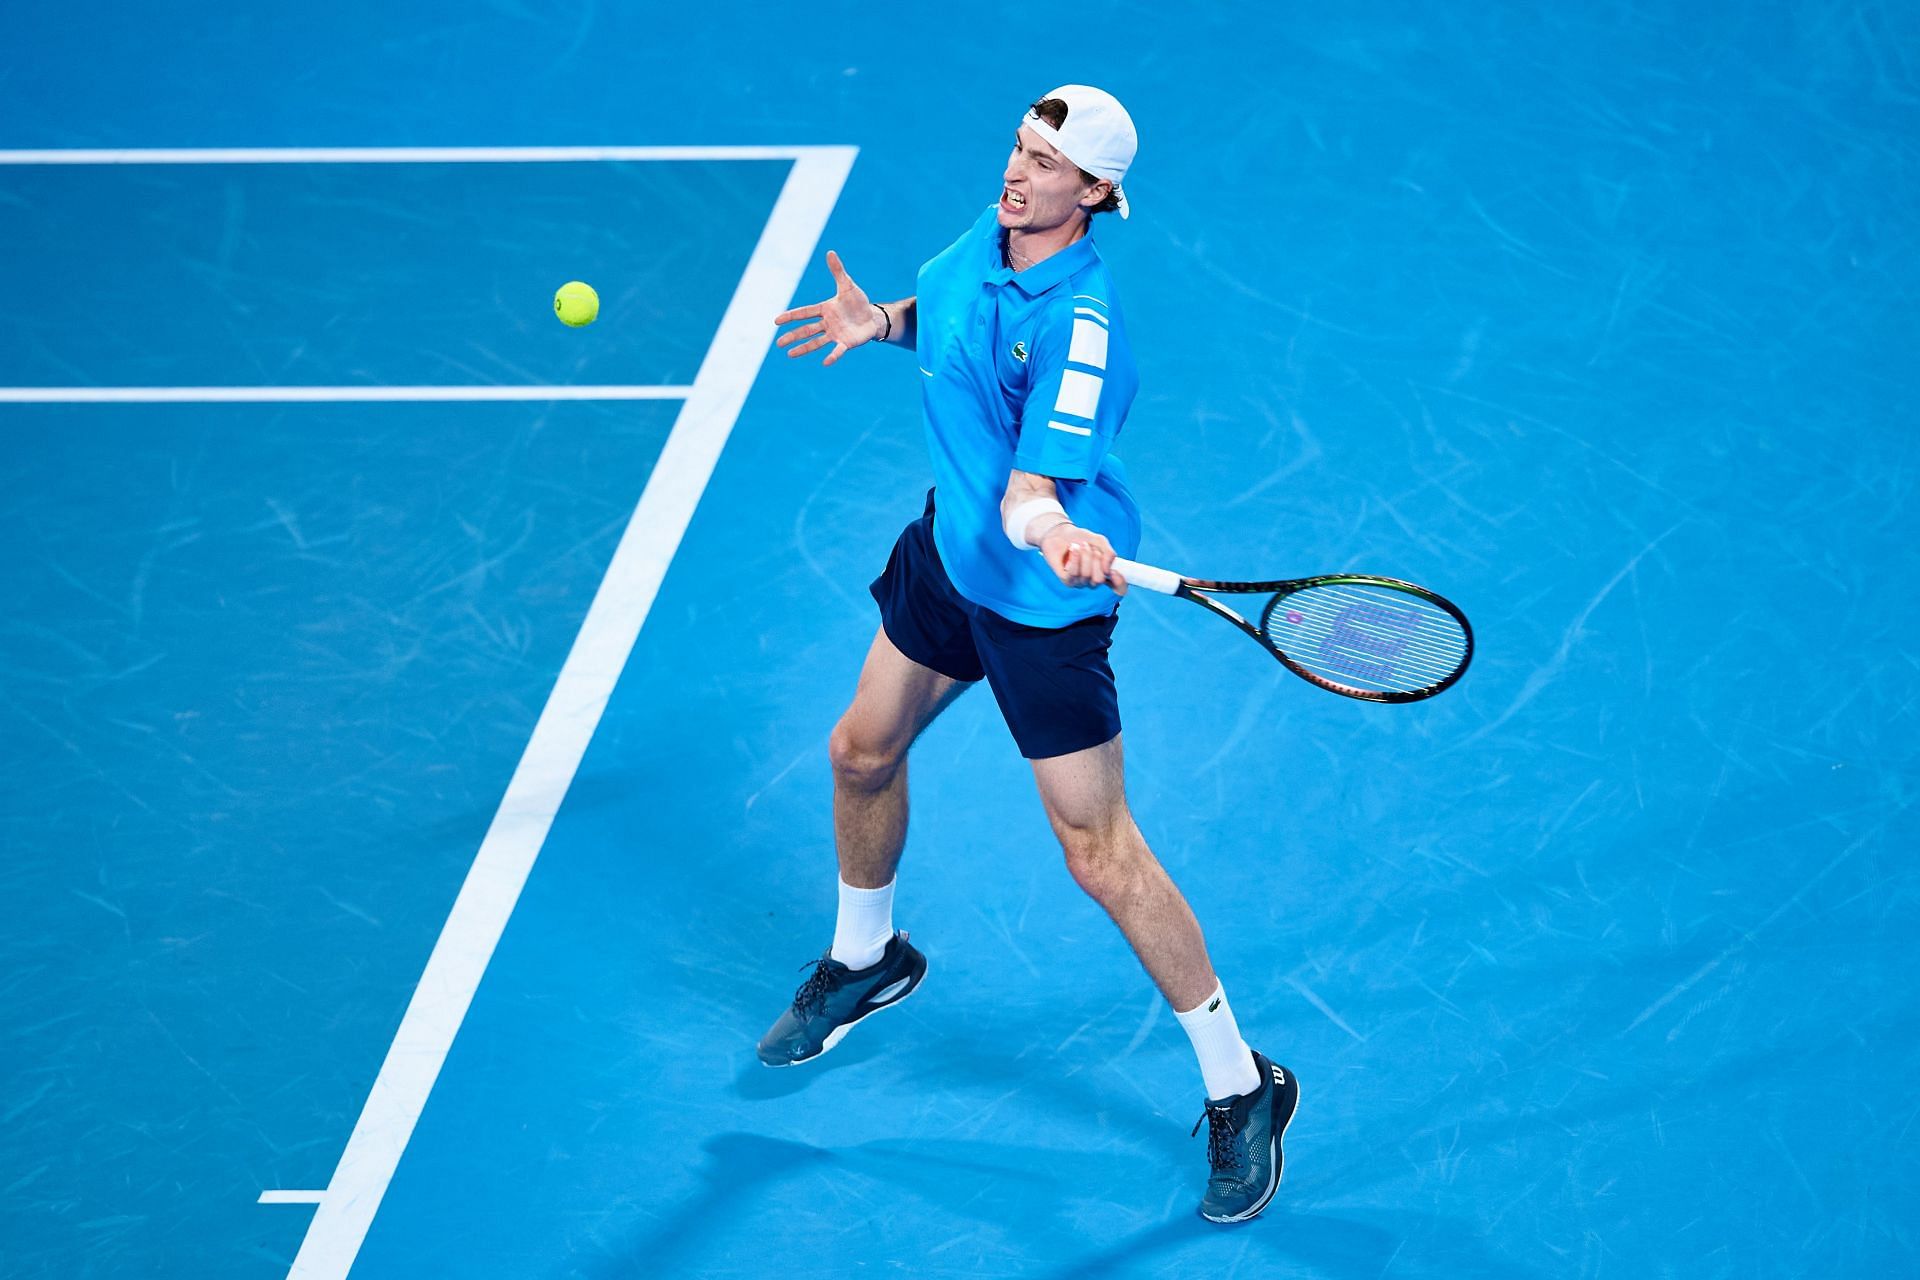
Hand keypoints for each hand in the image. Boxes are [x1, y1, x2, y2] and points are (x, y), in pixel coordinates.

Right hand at [773, 250, 882, 365]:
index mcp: (824, 309)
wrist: (872, 317)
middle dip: (792, 336)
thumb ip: (838, 271)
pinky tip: (825, 362)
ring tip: (789, 354)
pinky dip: (832, 356)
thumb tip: (830, 252)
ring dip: (803, 348)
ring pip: (815, 342)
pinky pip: (837, 350)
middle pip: (806, 330)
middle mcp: (826, 323)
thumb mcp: (848, 285)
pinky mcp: (845, 343)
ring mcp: (835, 334)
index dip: (791, 316)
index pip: (804, 312)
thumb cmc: (858, 302)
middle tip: (778, 343)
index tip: (776, 321)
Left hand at [1038, 525, 1127, 594]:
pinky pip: (1074, 574)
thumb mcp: (1100, 541)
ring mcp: (1079, 582)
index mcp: (1104, 573)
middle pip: (1099, 580)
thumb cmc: (1081, 539)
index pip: (1119, 589)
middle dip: (1096, 560)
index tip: (1114, 571)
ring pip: (1086, 575)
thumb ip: (1109, 554)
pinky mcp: (1067, 580)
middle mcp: (1092, 581)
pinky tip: (1074, 549)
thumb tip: (1108, 570)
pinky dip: (1075, 559)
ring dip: (1085, 556)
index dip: (1120, 583)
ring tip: (1081, 545)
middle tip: (1091, 548)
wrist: (1060, 533)